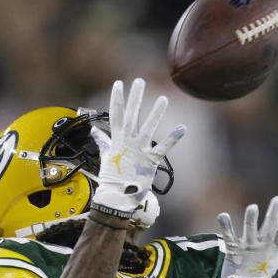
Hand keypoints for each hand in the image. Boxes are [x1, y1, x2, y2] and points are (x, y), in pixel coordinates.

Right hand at [89, 78, 184, 218]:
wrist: (117, 196)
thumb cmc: (112, 177)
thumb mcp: (105, 156)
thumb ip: (103, 141)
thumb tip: (94, 131)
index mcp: (117, 139)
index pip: (116, 114)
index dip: (117, 99)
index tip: (119, 84)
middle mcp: (128, 141)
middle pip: (132, 115)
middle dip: (135, 97)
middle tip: (139, 80)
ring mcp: (140, 150)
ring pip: (149, 127)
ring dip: (156, 113)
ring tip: (164, 98)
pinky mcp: (151, 160)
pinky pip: (164, 147)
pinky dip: (174, 138)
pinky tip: (183, 127)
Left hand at [216, 196, 277, 277]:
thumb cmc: (263, 268)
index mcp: (273, 247)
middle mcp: (262, 246)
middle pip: (269, 228)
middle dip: (274, 213)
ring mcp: (248, 248)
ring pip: (250, 231)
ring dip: (251, 219)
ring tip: (253, 207)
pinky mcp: (234, 251)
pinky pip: (229, 237)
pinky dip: (226, 226)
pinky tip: (223, 215)